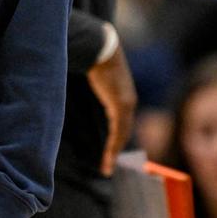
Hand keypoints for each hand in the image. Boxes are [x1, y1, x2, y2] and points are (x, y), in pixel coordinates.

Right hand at [86, 40, 136, 175]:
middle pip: (123, 132)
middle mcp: (128, 102)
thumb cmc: (96, 59)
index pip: (122, 123)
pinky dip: (112, 147)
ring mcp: (126, 104)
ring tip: (106, 168)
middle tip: (108, 166)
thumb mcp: (98, 77)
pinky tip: (108, 158)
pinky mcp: (120, 106)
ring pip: (121, 135)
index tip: (110, 152)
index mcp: (124, 97)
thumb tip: (88, 88)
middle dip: (115, 150)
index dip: (116, 139)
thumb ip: (97, 87)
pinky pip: (118, 132)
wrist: (101, 49)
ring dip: (113, 153)